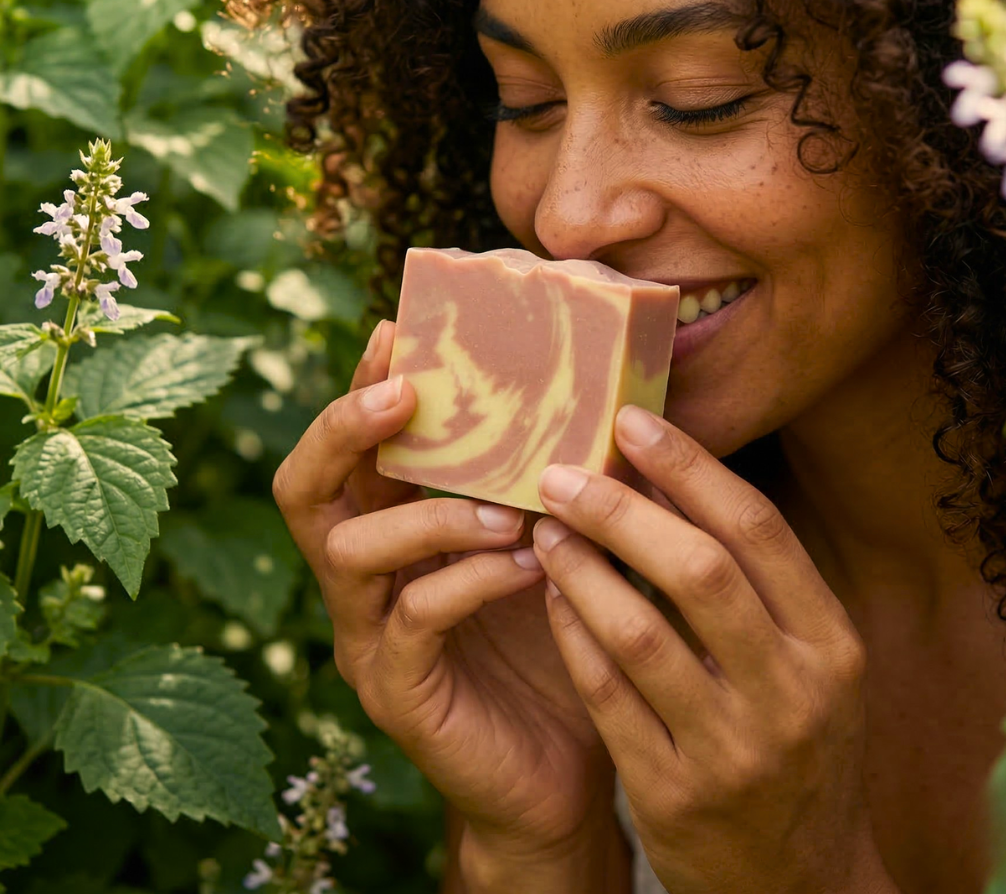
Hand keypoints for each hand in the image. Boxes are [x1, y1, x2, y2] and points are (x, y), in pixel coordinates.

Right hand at [272, 321, 617, 871]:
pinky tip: (529, 568)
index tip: (398, 329)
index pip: (352, 443)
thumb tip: (610, 384)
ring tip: (508, 508)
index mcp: (392, 521)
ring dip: (430, 514)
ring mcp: (369, 635)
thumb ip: (551, 473)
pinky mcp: (396, 690)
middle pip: (305, 487)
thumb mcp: (553, 538)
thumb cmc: (561, 634)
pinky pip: (412, 621)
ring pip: (351, 550)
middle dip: (345, 428)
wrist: (569, 767)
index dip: (362, 383)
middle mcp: (362, 574)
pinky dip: (469, 581)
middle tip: (405, 393)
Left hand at [530, 405, 898, 893]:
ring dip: (582, 568)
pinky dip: (571, 636)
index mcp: (832, 645)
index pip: (757, 530)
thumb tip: (669, 472)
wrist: (799, 885)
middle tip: (562, 471)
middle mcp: (792, 695)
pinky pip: (606, 697)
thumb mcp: (808, 661)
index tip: (630, 422)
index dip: (689, 466)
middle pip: (698, 571)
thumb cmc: (796, 742)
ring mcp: (732, 752)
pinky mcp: (672, 797)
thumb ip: (754, 578)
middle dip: (622, 509)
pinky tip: (549, 594)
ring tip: (546, 526)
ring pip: (641, 634)